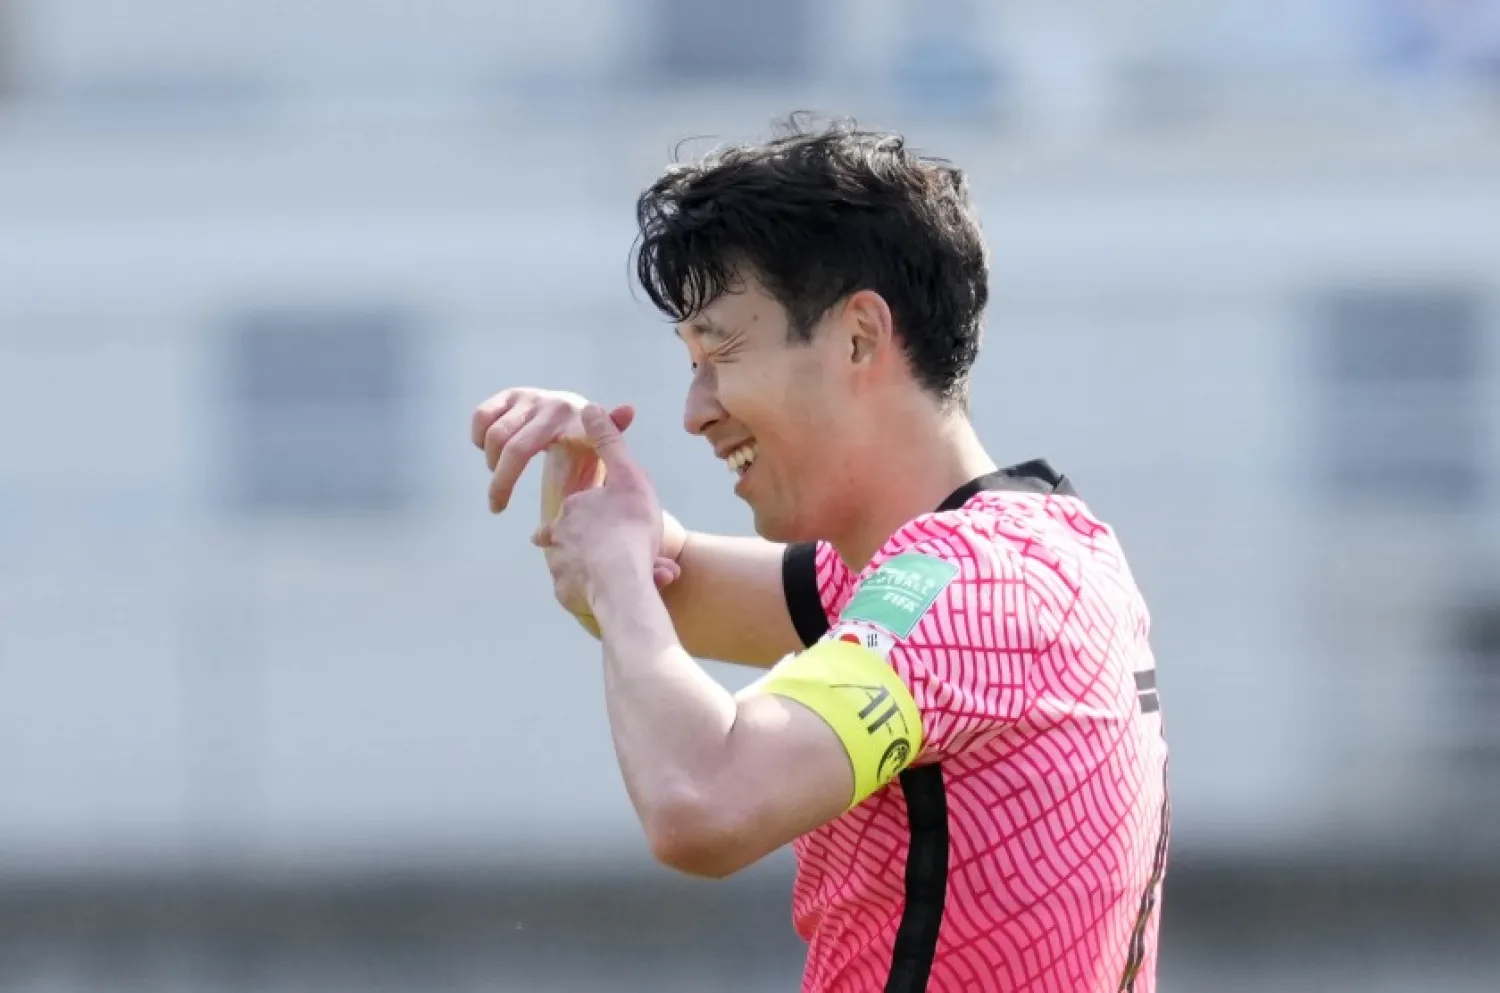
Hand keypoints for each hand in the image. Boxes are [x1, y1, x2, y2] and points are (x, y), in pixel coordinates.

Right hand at [471, 387, 633, 513]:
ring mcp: (525, 398)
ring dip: (491, 460)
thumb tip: (629, 409)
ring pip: (491, 434)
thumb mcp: (601, 446)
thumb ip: (612, 434)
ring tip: (500, 476)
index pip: (520, 450)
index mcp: (565, 418)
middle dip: (497, 481)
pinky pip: (481, 416)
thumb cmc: (589, 444)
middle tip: (497, 504)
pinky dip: (479, 437)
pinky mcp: (509, 395)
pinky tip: (490, 453)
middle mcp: (543, 403)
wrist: (577, 418)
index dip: (503, 481)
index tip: (497, 507)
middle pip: (503, 446)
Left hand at [532, 405, 664, 618]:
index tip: (621, 521)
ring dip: (603, 569)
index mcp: (572, 508)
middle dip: (603, 545)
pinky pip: (581, 591)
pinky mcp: (566, 594)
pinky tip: (621, 594)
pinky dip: (597, 591)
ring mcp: (560, 567)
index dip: (605, 514)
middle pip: (580, 538)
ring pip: (582, 565)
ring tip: (634, 575)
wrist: (622, 583)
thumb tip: (590, 408)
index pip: (583, 507)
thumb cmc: (630, 528)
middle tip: (631, 551)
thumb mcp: (627, 476)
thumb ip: (609, 442)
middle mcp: (557, 536)